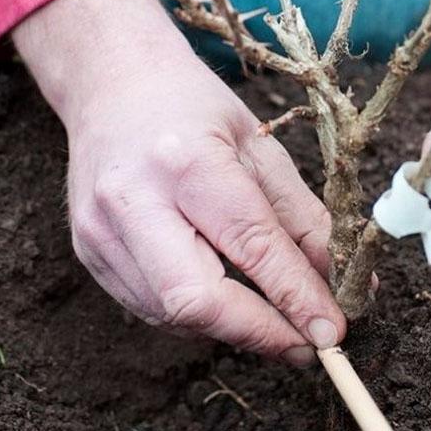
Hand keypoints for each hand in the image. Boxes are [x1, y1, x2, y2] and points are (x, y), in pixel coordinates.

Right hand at [13, 0, 344, 365]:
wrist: (111, 86)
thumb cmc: (194, 110)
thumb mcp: (261, 148)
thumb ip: (303, 218)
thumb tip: (340, 283)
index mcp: (185, 160)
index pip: (250, 244)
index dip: (296, 296)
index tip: (332, 331)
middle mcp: (133, 201)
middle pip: (196, 300)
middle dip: (260, 333)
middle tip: (307, 345)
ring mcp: (101, 232)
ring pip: (174, 315)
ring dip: (233, 328)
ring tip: (272, 317)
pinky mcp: (89, 254)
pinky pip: (152, 308)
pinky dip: (199, 316)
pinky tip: (225, 298)